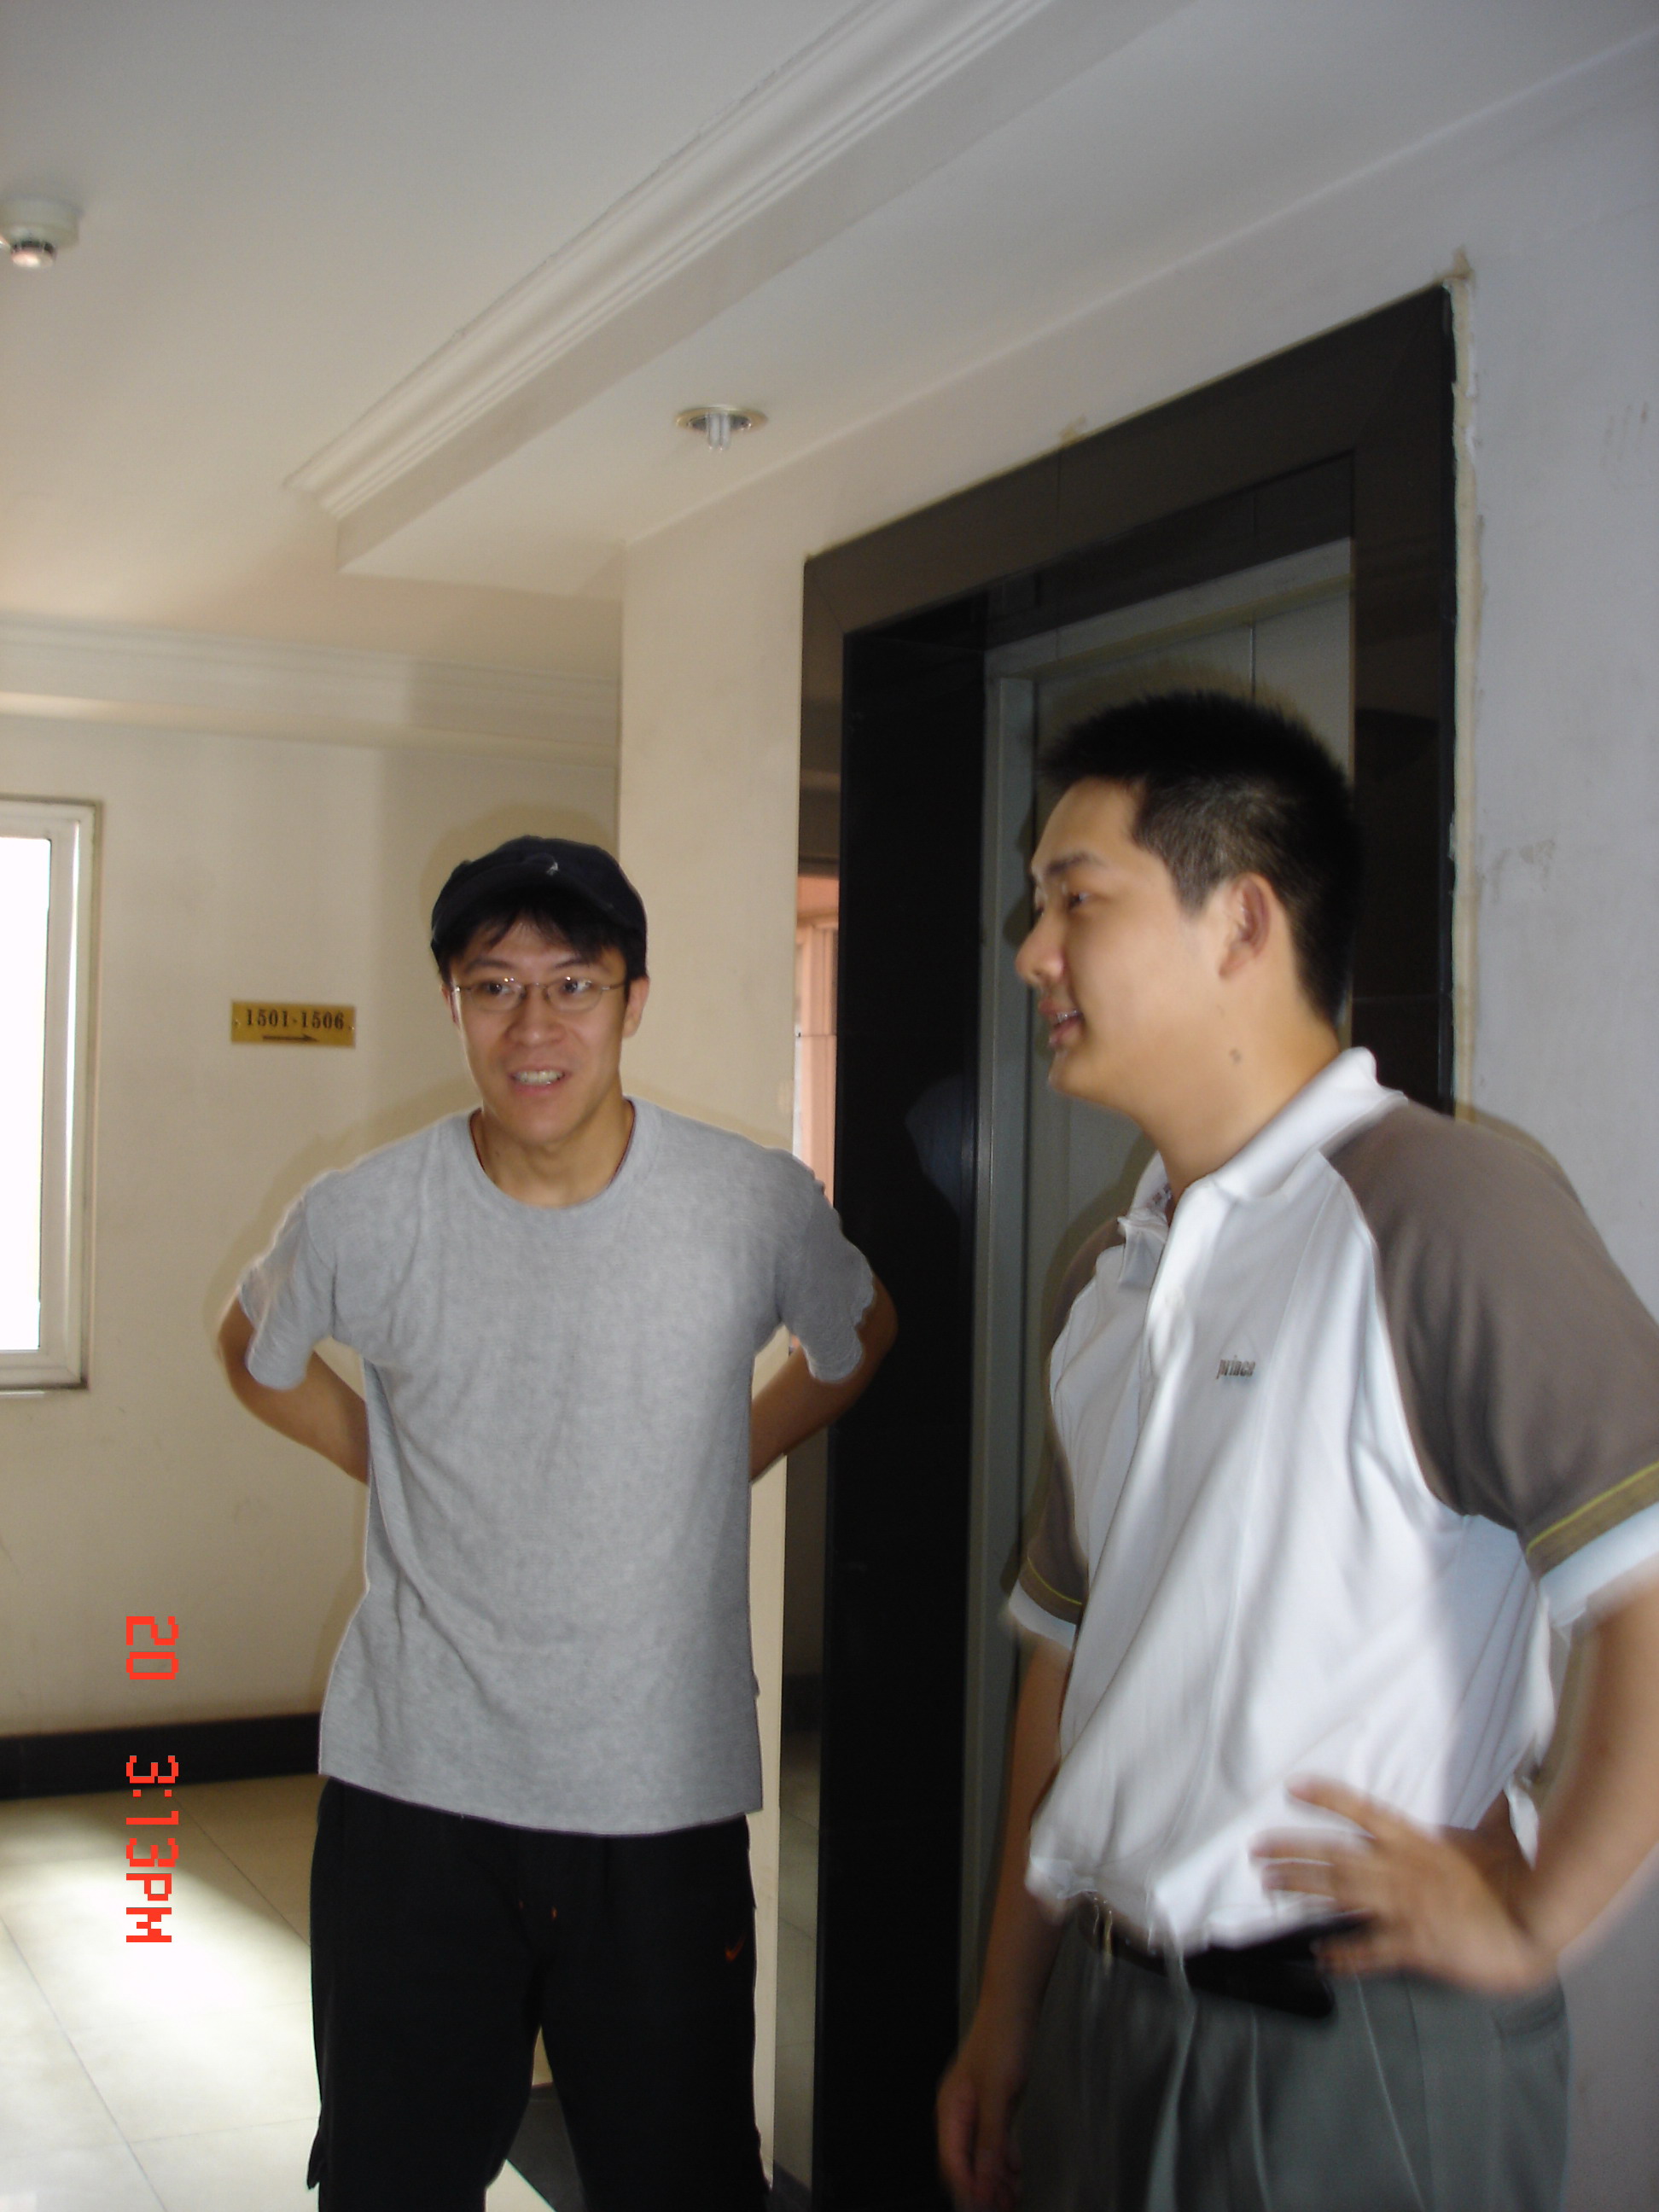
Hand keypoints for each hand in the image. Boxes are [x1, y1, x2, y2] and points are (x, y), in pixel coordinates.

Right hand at [937, 2011, 1032, 2210]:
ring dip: (995, 2177)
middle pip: (966, 2161)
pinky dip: (1004, 2158)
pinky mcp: (994, 2103)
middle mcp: (960, 2111)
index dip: (967, 2188)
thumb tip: (985, 2183)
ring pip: (982, 2153)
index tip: (983, 2210)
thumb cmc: (1001, 2041)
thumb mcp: (997, 2096)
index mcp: (951, 2109)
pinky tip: (1015, 2171)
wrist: (1015, 2006)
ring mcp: (977, 2107)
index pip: (953, 2161)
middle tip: (1001, 2210)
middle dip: (982, 2188)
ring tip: (1011, 2198)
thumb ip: (991, 2142)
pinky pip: (995, 2140)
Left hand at [1251, 1778, 1556, 1993]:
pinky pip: (1369, 1949)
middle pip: (1335, 1856)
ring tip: (1271, 1887)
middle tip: (1257, 1851)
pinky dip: (1343, 1953)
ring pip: (1340, 1895)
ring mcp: (1405, 1907)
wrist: (1536, 1924)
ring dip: (1301, 1891)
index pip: (1362, 1812)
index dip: (1327, 1799)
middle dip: (1293, 1852)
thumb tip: (1502, 1793)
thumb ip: (1490, 1816)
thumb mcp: (1498, 1838)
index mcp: (1417, 1842)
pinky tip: (1321, 1955)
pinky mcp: (1414, 1945)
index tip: (1293, 1788)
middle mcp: (1401, 1870)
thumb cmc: (1519, 1880)